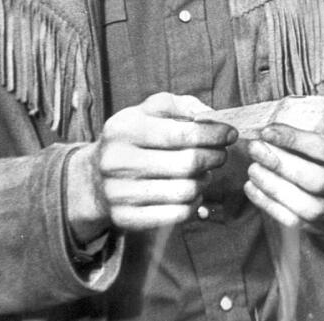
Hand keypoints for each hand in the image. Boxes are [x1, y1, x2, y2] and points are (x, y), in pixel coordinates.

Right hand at [67, 92, 236, 241]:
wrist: (94, 177)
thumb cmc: (133, 138)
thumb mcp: (150, 111)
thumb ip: (182, 106)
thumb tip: (212, 116)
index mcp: (125, 128)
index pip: (182, 133)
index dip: (213, 134)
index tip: (230, 134)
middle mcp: (118, 160)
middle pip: (188, 164)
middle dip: (214, 157)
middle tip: (221, 154)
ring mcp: (119, 193)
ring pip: (185, 191)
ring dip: (205, 181)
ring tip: (205, 173)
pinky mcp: (125, 218)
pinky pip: (176, 215)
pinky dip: (193, 204)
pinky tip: (193, 192)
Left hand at [244, 118, 323, 237]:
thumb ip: (306, 126)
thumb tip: (268, 129)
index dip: (294, 141)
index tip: (267, 131)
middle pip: (319, 180)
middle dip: (282, 165)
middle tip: (256, 150)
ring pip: (309, 207)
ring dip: (275, 188)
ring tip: (253, 169)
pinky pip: (297, 222)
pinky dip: (270, 206)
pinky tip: (253, 188)